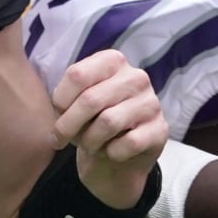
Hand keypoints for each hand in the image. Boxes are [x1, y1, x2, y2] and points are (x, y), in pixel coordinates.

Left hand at [49, 49, 168, 208]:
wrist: (119, 155)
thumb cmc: (92, 122)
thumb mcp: (75, 104)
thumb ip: (64, 99)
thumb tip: (57, 111)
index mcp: (113, 61)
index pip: (77, 74)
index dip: (60, 100)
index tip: (57, 115)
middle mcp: (136, 77)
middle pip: (90, 100)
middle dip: (68, 125)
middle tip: (60, 139)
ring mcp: (151, 102)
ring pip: (108, 122)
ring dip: (90, 141)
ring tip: (90, 145)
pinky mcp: (160, 129)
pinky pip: (127, 143)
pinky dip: (112, 153)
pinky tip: (112, 152)